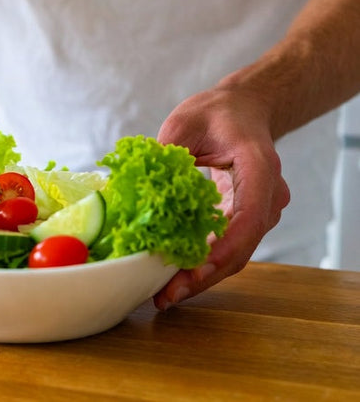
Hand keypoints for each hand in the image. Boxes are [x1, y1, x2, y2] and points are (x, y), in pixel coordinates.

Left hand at [152, 85, 290, 309]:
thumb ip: (166, 156)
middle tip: (166, 295)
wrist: (243, 109)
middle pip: (241, 246)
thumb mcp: (184, 124)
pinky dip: (204, 262)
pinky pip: (228, 246)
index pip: (248, 217)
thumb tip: (136, 191)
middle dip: (204, 275)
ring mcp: (261, 209)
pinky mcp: (246, 217)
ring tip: (165, 293)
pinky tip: (175, 275)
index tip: (194, 270)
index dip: (223, 249)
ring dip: (202, 275)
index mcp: (258, 167)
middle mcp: (267, 194)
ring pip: (236, 253)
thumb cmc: (216, 113)